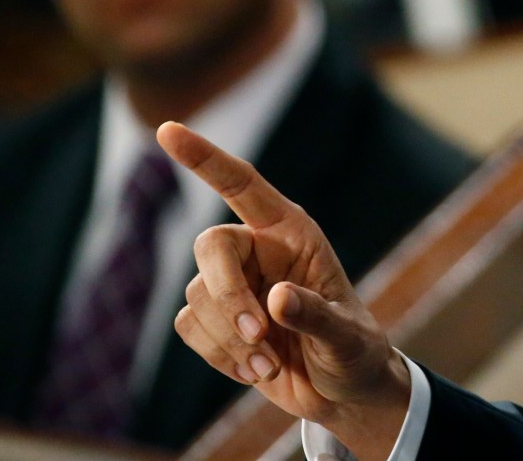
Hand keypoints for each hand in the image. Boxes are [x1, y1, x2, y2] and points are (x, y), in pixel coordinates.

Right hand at [157, 121, 410, 459]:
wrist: (342, 391)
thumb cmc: (354, 351)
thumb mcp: (348, 336)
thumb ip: (316, 315)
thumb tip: (275, 299)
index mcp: (292, 232)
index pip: (242, 184)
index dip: (205, 158)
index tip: (168, 130)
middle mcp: (258, 249)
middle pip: (210, 247)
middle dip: (228, 296)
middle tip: (259, 338)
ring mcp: (234, 284)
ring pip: (198, 296)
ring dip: (230, 338)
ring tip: (270, 365)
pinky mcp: (215, 320)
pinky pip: (191, 328)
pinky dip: (219, 355)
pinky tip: (255, 370)